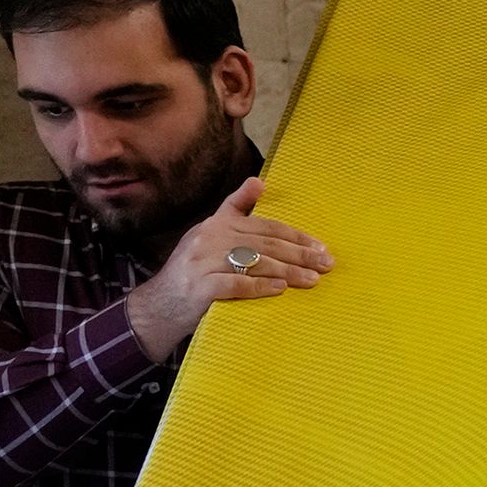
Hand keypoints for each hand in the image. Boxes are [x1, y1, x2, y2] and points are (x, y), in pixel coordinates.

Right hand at [127, 176, 330, 362]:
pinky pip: (236, 283)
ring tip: (313, 280)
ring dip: (288, 272)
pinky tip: (280, 289)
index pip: (265, 226)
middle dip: (300, 254)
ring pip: (255, 262)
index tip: (321, 247)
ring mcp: (203, 262)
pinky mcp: (200, 286)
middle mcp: (209, 238)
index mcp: (217, 223)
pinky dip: (260, 286)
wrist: (160, 305)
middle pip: (265, 244)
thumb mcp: (211, 235)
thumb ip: (235, 209)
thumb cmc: (195, 271)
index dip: (295, 237)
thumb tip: (259, 180)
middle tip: (326, 264)